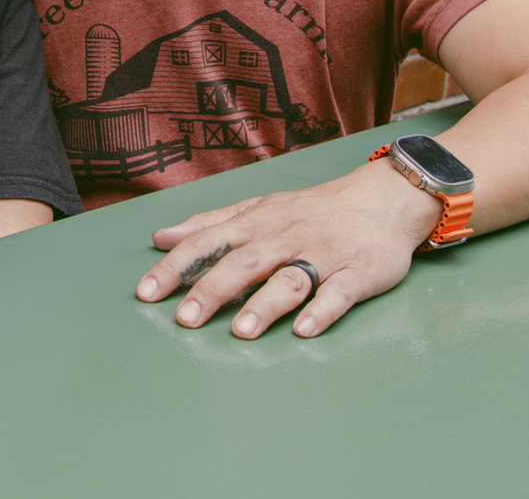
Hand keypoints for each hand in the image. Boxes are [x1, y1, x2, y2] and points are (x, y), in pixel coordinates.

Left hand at [134, 160, 441, 338]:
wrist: (382, 198)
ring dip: (265, 304)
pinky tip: (304, 330)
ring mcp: (322, 255)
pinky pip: (338, 293)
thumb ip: (209, 224)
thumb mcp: (257, 208)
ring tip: (242, 332)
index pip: (208, 243)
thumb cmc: (311, 209)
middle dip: (213, 290)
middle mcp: (284, 238)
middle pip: (244, 263)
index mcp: (256, 224)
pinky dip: (322, 311)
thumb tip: (161, 237)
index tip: (146, 292)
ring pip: (290, 279)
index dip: (176, 267)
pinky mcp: (357, 273)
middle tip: (185, 319)